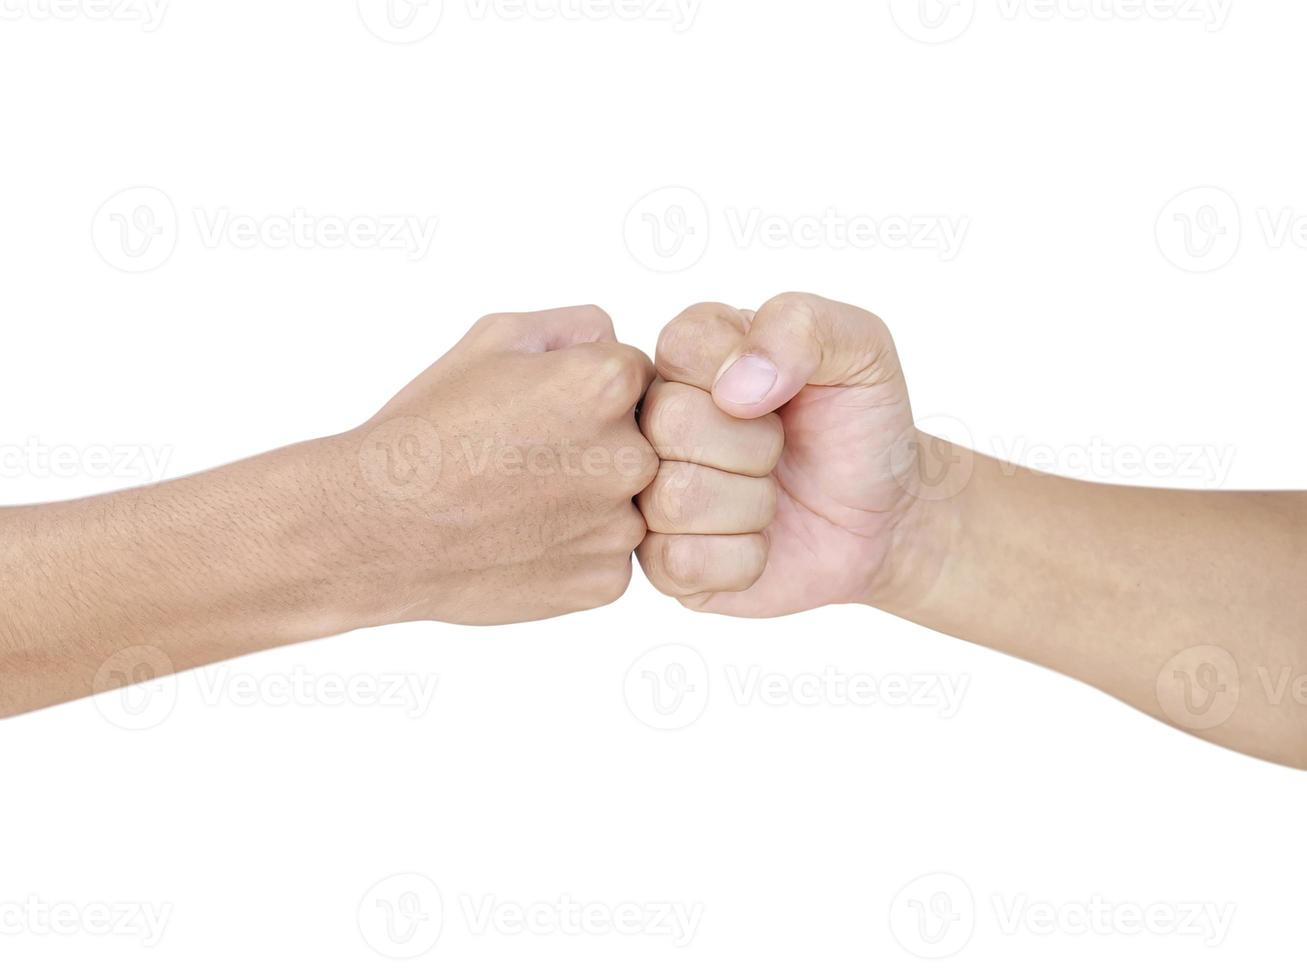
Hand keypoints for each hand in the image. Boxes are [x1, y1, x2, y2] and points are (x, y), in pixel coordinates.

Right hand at [342, 305, 657, 625]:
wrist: (376, 527)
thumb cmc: (428, 429)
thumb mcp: (493, 338)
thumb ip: (577, 327)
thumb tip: (619, 343)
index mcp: (609, 384)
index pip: (636, 375)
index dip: (585, 389)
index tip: (540, 411)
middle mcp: (631, 456)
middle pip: (641, 440)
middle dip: (596, 445)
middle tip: (528, 459)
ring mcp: (621, 527)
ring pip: (628, 502)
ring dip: (589, 500)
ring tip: (520, 502)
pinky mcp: (606, 582)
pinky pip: (608, 556)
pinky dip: (575, 549)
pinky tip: (522, 540)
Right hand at [636, 293, 947, 616]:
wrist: (888, 517)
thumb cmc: (861, 426)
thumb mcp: (862, 347)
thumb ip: (802, 325)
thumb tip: (734, 386)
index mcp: (689, 356)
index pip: (682, 346)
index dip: (749, 378)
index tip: (782, 393)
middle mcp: (654, 420)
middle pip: (670, 423)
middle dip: (756, 445)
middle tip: (781, 451)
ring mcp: (650, 492)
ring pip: (675, 498)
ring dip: (753, 504)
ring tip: (771, 496)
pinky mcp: (662, 563)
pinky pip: (681, 562)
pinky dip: (743, 558)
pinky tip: (759, 542)